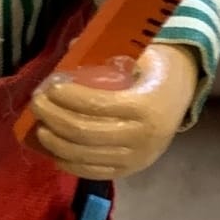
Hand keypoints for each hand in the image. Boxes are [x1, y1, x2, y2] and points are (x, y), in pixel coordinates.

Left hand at [29, 44, 200, 179]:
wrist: (182, 96)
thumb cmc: (154, 70)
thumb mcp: (139, 54)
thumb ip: (106, 51)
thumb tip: (70, 47)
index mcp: (145, 106)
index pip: (97, 105)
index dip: (68, 98)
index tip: (49, 87)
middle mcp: (142, 137)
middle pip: (85, 133)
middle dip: (54, 118)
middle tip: (37, 103)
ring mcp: (136, 158)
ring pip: (85, 156)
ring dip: (55, 142)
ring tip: (39, 126)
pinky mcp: (130, 171)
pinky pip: (94, 172)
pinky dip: (69, 163)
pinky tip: (53, 150)